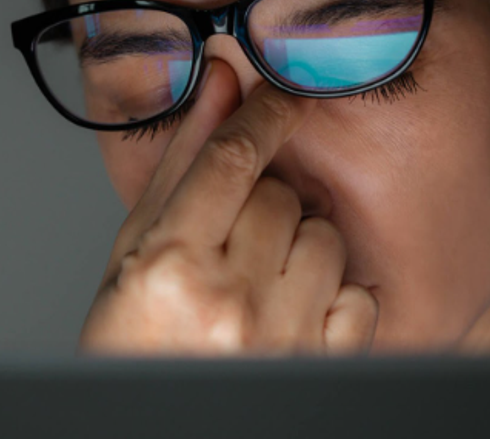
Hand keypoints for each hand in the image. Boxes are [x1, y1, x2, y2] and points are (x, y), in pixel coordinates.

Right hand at [77, 59, 378, 355]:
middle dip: (262, 204)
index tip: (285, 94)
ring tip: (259, 278)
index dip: (265, 113)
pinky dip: (333, 291)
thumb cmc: (131, 341)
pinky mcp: (320, 366)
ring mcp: (281, 339)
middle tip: (231, 241)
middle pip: (280, 197)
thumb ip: (181, 164)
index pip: (233, 159)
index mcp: (170, 265)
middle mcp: (228, 302)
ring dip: (297, 245)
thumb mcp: (135, 251)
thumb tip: (220, 83)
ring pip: (322, 238)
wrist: (155, 424)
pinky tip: (292, 306)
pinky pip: (358, 294)